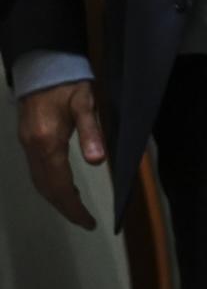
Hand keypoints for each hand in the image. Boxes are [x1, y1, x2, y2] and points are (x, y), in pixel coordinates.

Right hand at [16, 80, 106, 229]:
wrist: (41, 66)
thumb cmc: (67, 83)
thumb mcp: (85, 104)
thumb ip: (91, 132)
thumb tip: (98, 161)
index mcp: (47, 142)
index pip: (59, 185)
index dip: (73, 206)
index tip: (88, 222)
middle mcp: (33, 147)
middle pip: (46, 188)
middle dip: (65, 207)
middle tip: (84, 221)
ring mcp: (27, 144)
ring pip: (39, 181)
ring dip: (57, 198)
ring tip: (76, 209)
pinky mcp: (28, 139)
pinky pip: (38, 171)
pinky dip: (51, 185)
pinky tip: (65, 186)